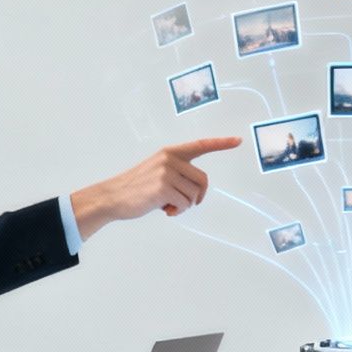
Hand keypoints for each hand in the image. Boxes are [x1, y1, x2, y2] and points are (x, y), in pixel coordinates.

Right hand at [69, 137, 241, 238]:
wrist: (113, 196)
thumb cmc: (137, 188)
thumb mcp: (158, 171)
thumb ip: (177, 173)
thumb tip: (196, 192)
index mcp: (170, 152)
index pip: (200, 145)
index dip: (221, 143)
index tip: (238, 140)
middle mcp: (170, 159)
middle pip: (203, 180)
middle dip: (197, 196)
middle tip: (181, 203)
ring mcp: (166, 172)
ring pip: (194, 195)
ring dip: (184, 206)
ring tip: (167, 205)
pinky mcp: (163, 187)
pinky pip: (184, 204)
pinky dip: (177, 211)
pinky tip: (164, 210)